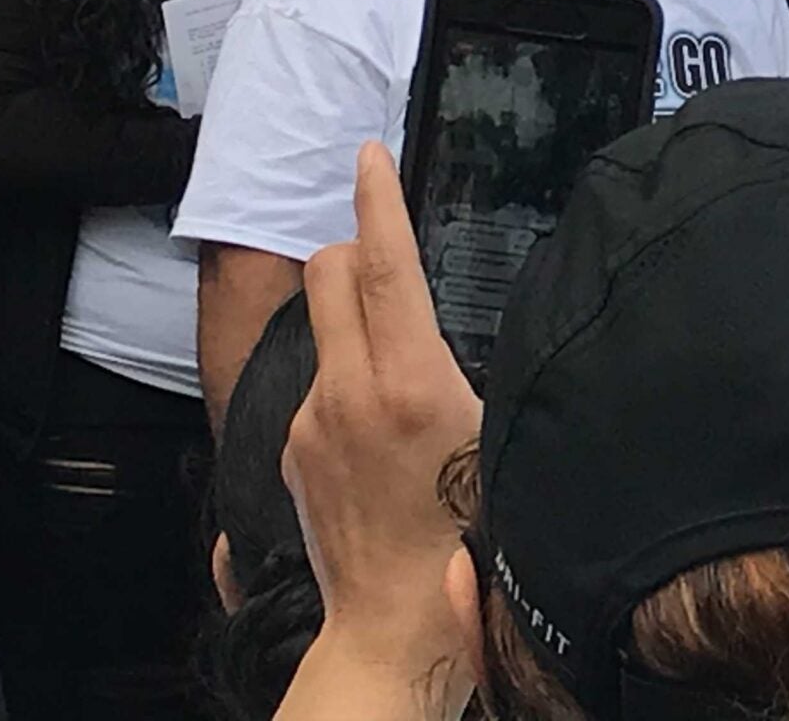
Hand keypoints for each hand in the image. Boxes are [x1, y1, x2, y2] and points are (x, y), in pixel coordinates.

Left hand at [283, 145, 481, 718]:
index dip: (379, 199)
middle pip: (331, 275)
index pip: (383, 265)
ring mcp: (311, 424)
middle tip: (393, 264)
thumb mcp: (497, 445)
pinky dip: (346, 384)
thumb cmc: (464, 551)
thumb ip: (467, 376)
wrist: (394, 635)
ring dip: (355, 329)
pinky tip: (383, 433)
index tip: (371, 153)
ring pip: (323, 332)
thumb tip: (455, 329)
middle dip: (357, 252)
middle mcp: (347, 394)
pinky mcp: (292, 453)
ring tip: (404, 383)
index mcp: (408, 385)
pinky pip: (318, 387)